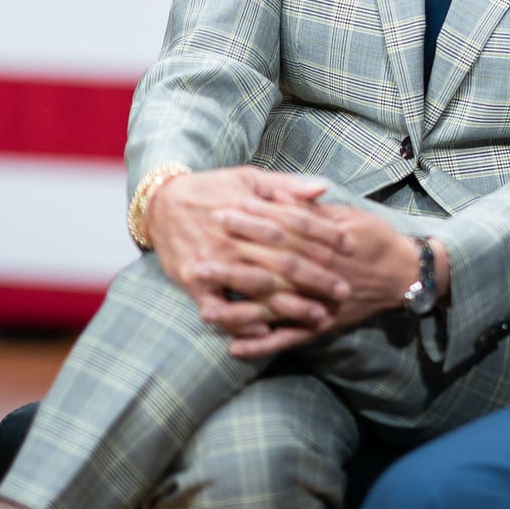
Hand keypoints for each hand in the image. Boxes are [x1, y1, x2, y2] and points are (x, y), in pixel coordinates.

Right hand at [146, 167, 351, 352]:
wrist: (159, 204)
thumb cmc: (210, 190)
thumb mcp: (247, 178)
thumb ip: (286, 186)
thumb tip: (323, 189)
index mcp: (249, 208)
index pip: (295, 222)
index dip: (325, 234)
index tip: (350, 246)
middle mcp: (233, 236)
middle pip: (283, 259)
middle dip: (317, 276)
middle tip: (344, 290)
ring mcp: (213, 260)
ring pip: (258, 286)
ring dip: (290, 304)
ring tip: (318, 316)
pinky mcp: (194, 281)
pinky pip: (220, 306)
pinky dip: (241, 320)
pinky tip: (267, 330)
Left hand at [215, 205, 442, 357]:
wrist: (406, 273)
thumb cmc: (374, 238)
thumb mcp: (346, 214)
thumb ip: (310, 210)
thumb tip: (280, 197)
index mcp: (320, 243)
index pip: (277, 231)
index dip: (247, 223)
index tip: (218, 214)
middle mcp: (316, 275)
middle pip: (267, 272)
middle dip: (231, 269)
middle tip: (196, 265)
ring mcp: (317, 304)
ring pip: (272, 310)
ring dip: (238, 313)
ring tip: (204, 311)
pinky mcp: (321, 326)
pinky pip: (288, 339)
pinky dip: (262, 345)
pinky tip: (235, 347)